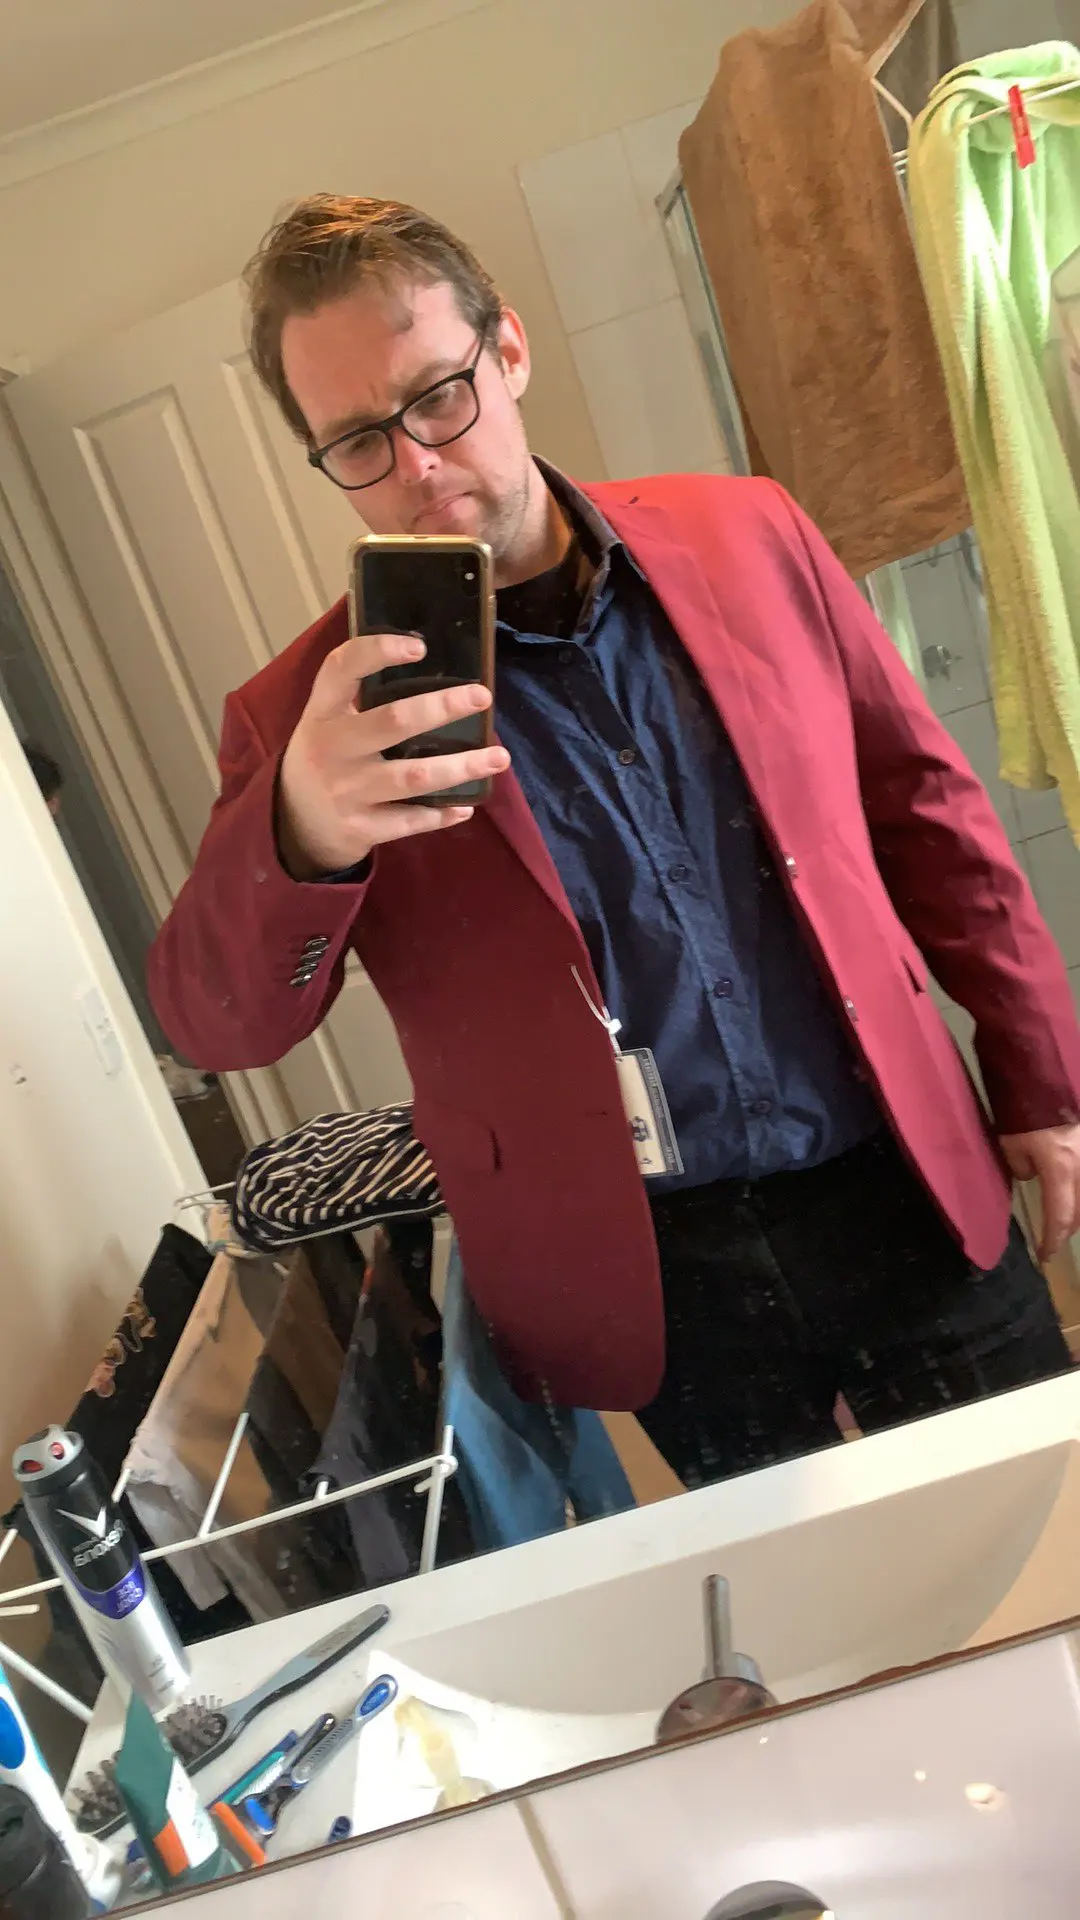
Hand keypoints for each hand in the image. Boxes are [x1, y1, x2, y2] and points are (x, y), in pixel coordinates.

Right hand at [278, 632, 508, 877]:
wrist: (294, 822)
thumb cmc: (325, 755)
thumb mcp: (326, 719)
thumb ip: (359, 694)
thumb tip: (427, 659)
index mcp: (322, 712)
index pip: (341, 669)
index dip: (377, 652)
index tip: (420, 646)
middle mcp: (333, 748)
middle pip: (392, 722)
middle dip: (441, 708)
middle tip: (482, 696)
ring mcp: (347, 791)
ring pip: (413, 777)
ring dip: (461, 767)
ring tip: (499, 757)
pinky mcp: (361, 828)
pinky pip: (410, 820)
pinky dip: (442, 813)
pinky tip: (467, 804)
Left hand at [999, 1123, 1079, 1260]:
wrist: (1040, 1077)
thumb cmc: (1021, 1110)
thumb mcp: (1011, 1144)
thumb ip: (1021, 1167)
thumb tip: (1031, 1177)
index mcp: (1060, 1168)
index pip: (1061, 1216)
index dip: (1053, 1240)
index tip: (1045, 1255)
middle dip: (1067, 1229)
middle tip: (1052, 1240)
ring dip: (1077, 1211)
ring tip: (1063, 1219)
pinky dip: (1078, 1191)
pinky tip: (1071, 1193)